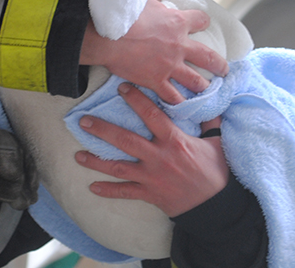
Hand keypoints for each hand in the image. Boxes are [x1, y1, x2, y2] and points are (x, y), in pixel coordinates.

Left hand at [73, 82, 228, 217]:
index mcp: (174, 141)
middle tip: (84, 121)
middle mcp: (158, 157)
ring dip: (96, 161)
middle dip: (102, 130)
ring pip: (118, 167)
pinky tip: (92, 187)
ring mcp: (151, 177)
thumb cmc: (216, 173)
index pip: (151, 115)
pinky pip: (125, 192)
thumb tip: (210, 100)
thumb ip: (210, 121)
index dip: (136, 100)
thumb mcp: (216, 143)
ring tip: (78, 155)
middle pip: (125, 140)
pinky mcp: (149, 194)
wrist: (215, 206)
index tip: (121, 88)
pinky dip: (108, 191)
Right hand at [80, 0, 227, 103]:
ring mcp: (169, 66)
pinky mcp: (156, 81)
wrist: (107, 36)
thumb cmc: (123, 15)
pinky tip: (183, 107)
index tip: (204, 24)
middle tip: (224, 70)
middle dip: (219, 65)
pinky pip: (172, 97)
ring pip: (195, 81)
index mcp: (177, 23)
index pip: (200, 20)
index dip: (203, 22)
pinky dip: (178, 103)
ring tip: (207, 91)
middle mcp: (179, 46)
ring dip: (203, 87)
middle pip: (208, 57)